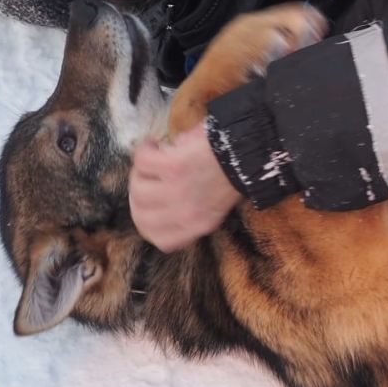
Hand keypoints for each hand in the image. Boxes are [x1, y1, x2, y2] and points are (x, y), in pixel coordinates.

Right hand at [129, 125, 242, 250]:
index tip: (151, 206)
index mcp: (200, 225)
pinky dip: (143, 152)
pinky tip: (152, 145)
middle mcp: (186, 215)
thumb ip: (190, 205)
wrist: (250, 148)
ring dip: (139, 174)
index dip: (150, 224)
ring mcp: (177, 192)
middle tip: (146, 180)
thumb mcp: (217, 202)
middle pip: (141, 218)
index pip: (162, 241)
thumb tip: (164, 188)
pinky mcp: (172, 167)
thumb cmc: (235, 171)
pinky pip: (142, 163)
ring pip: (137, 191)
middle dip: (138, 197)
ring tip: (150, 161)